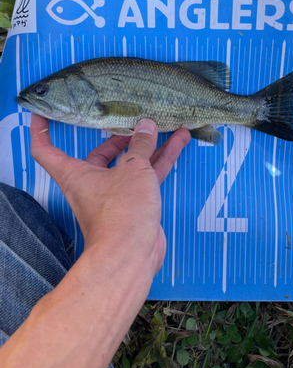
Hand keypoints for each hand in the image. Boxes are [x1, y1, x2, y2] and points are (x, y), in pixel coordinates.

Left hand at [30, 114, 190, 274]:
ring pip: (132, 164)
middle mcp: (91, 184)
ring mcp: (115, 195)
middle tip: (137, 122)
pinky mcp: (135, 203)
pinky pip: (147, 176)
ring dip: (150, 146)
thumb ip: (141, 145)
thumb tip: (146, 126)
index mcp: (75, 173)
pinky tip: (177, 144)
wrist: (132, 253)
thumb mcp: (133, 168)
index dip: (40, 130)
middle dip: (121, 137)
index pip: (46, 149)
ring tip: (168, 127)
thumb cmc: (121, 213)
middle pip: (102, 153)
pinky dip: (160, 161)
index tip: (41, 114)